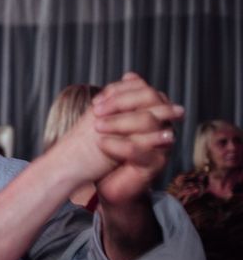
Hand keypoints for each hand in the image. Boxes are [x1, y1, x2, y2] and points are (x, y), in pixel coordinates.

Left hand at [91, 73, 183, 203]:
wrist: (110, 184)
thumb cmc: (109, 151)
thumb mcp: (112, 122)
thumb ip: (120, 101)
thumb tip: (130, 74)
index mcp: (155, 111)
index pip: (144, 89)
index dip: (120, 91)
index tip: (97, 101)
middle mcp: (163, 124)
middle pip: (151, 99)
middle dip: (121, 103)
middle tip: (95, 112)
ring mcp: (162, 143)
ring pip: (149, 122)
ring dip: (119, 122)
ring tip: (97, 127)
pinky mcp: (156, 163)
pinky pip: (141, 149)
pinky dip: (119, 144)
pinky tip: (102, 144)